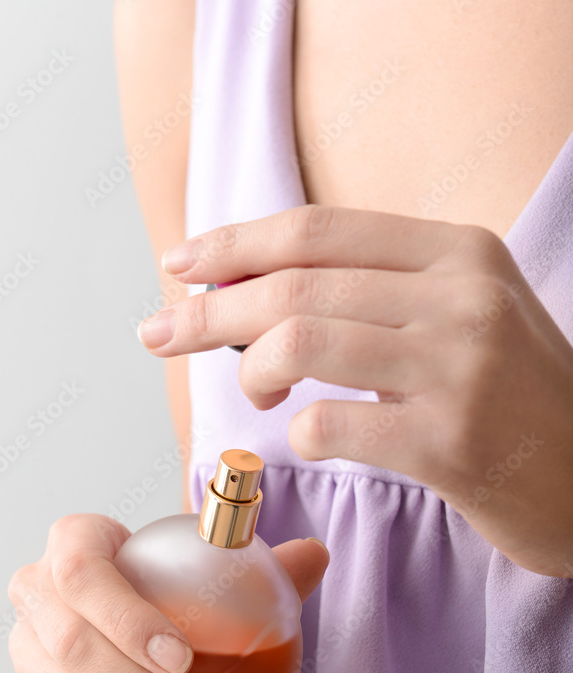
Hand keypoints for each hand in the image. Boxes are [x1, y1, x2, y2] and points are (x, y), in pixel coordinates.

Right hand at [7, 513, 328, 672]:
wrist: (131, 601)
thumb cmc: (173, 576)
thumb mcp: (210, 560)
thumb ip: (263, 562)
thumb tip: (315, 555)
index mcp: (72, 542)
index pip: (82, 573)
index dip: (125, 618)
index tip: (184, 658)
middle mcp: (35, 590)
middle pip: (72, 648)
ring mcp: (25, 646)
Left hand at [137, 205, 572, 577]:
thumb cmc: (512, 399)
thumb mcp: (461, 316)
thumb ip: (372, 294)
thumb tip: (250, 293)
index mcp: (457, 252)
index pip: (318, 229)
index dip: (235, 244)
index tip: (179, 264)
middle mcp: (461, 297)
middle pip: (294, 284)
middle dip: (207, 310)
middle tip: (159, 336)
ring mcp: (459, 368)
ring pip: (300, 340)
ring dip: (249, 369)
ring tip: (258, 395)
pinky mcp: (450, 443)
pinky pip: (328, 425)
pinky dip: (297, 433)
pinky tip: (310, 438)